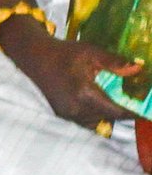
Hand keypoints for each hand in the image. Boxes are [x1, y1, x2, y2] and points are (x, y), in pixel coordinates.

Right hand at [1, 26, 146, 131]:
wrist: (34, 57)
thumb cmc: (64, 52)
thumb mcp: (90, 52)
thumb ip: (115, 62)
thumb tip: (139, 68)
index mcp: (85, 94)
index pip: (118, 112)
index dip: (134, 111)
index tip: (146, 108)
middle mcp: (77, 109)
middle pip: (111, 119)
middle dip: (123, 111)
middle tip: (131, 100)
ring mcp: (68, 115)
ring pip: (99, 122)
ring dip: (109, 114)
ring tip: (114, 101)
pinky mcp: (63, 116)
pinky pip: (87, 121)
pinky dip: (96, 115)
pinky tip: (97, 102)